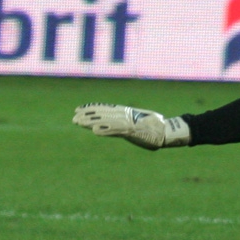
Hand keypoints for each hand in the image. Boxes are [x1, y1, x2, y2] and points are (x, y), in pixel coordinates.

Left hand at [73, 103, 189, 149]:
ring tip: (78, 123)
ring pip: (105, 121)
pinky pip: (115, 131)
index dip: (91, 108)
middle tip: (73, 118)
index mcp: (125, 112)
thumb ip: (128, 123)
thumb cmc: (155, 127)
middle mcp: (124, 115)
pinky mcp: (131, 131)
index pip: (104, 108)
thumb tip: (124, 125)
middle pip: (101, 114)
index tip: (78, 109)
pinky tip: (95, 131)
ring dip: (91, 122)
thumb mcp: (139, 122)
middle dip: (86, 115)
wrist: (166, 131)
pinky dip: (105, 130)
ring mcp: (127, 123)